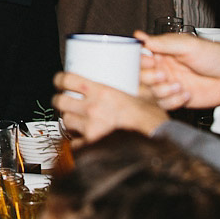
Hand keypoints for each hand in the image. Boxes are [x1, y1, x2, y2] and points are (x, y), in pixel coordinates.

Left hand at [52, 71, 168, 144]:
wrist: (159, 140)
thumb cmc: (153, 119)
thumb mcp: (143, 93)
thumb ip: (133, 85)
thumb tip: (133, 74)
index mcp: (102, 91)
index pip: (68, 79)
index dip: (60, 79)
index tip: (60, 80)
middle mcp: (92, 108)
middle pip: (61, 100)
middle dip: (61, 100)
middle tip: (65, 100)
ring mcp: (90, 127)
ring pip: (66, 121)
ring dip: (69, 119)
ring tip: (74, 119)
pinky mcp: (91, 144)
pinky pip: (74, 143)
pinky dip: (76, 141)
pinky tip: (80, 138)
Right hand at [135, 30, 219, 109]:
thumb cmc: (216, 56)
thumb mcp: (188, 44)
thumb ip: (162, 43)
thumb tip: (140, 36)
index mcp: (162, 52)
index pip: (139, 57)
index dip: (140, 61)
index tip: (149, 61)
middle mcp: (162, 68)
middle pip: (140, 76)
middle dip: (149, 77)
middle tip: (163, 74)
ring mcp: (168, 84)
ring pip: (150, 92)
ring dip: (162, 90)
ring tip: (178, 85)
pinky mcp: (176, 99)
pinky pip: (164, 104)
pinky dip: (172, 100)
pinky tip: (185, 93)